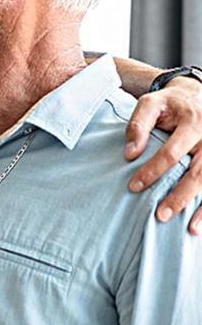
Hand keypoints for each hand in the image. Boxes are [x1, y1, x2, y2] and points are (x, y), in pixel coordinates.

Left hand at [125, 76, 201, 233]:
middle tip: (159, 215)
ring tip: (189, 229)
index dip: (152, 171)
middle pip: (199, 172)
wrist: (197, 95)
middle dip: (179, 196)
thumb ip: (138, 125)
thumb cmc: (170, 103)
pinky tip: (200, 222)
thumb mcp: (151, 103)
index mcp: (193, 123)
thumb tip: (129, 153)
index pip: (171, 152)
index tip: (133, 186)